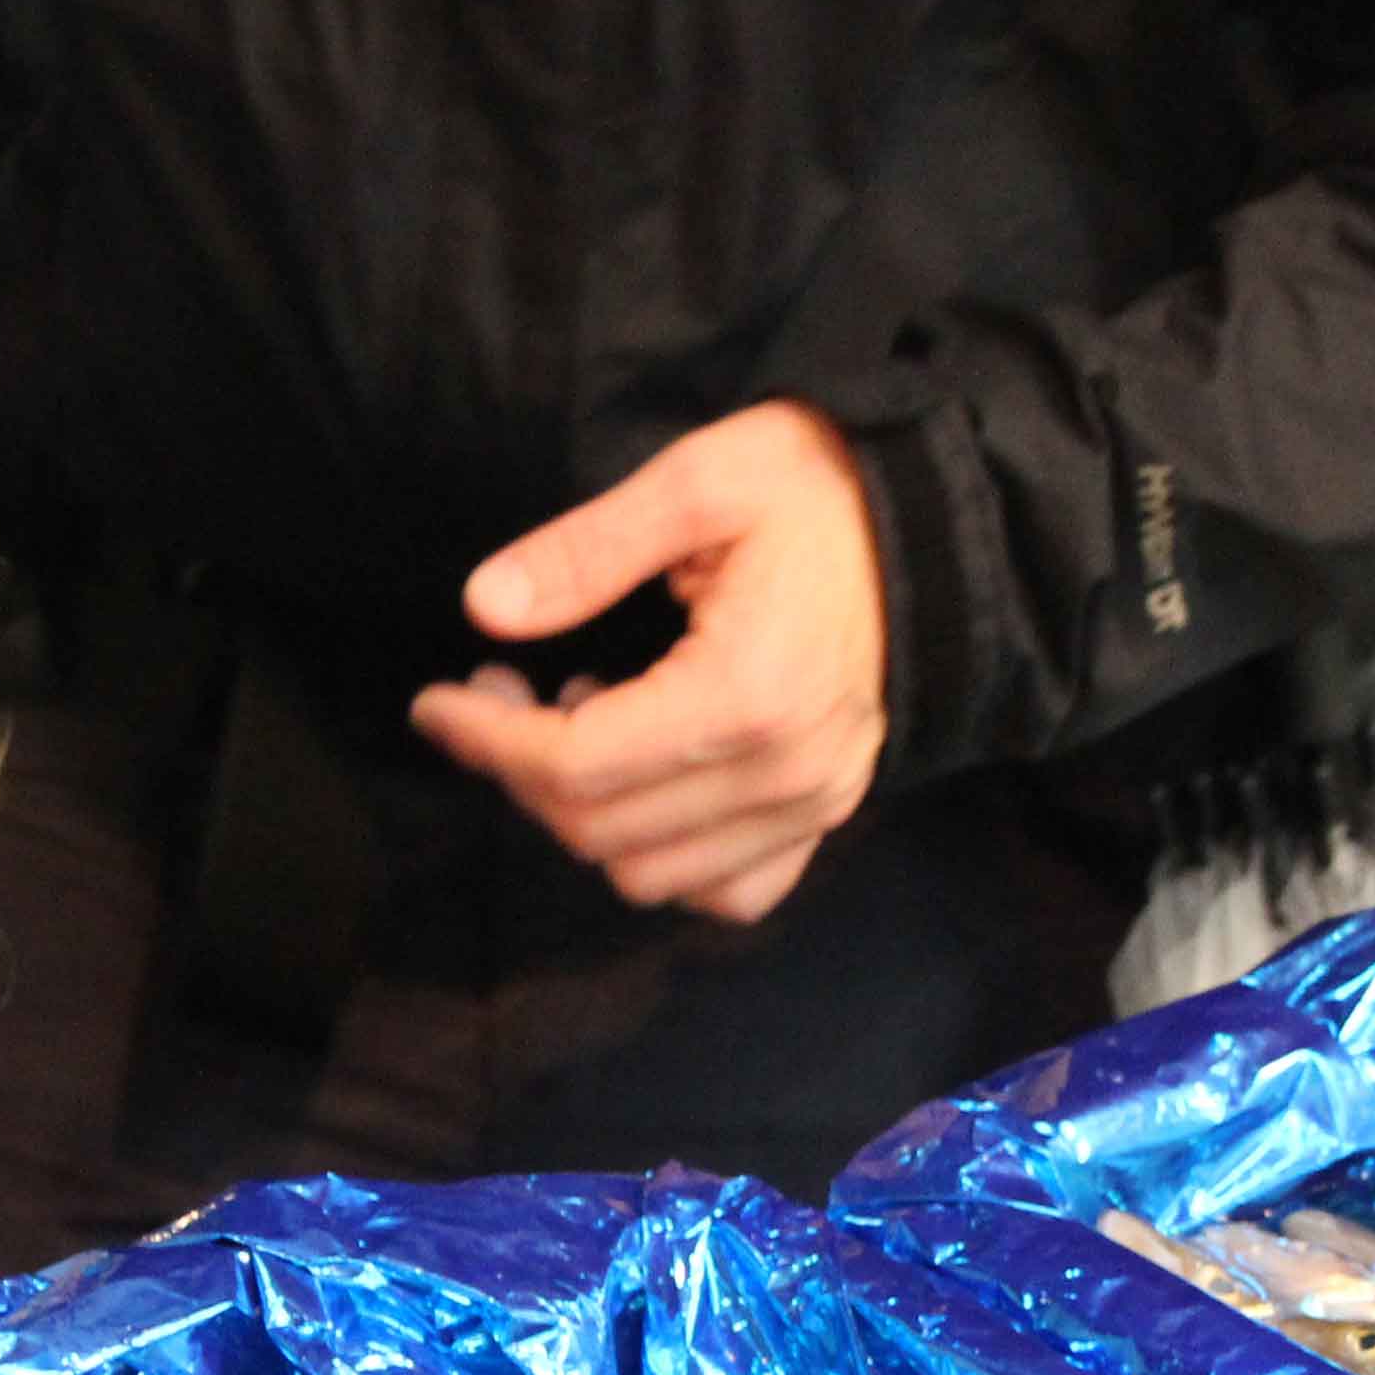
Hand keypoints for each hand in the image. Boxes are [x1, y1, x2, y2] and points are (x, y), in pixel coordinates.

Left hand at [408, 400, 888, 924]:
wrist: (938, 524)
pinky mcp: (826, 815)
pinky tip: (648, 778)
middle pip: (598, 830)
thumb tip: (486, 608)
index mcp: (744, 693)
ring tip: (582, 718)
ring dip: (586, 815)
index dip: (486, 740)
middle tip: (500, 692)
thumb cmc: (819, 490)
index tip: (437, 702)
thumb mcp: (697, 482)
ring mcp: (811, 805)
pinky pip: (727, 892)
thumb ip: (586, 550)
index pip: (575, 766)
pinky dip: (666, 859)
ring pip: (649, 875)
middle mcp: (782, 773)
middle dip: (521, 771)